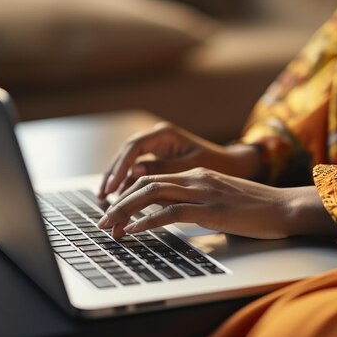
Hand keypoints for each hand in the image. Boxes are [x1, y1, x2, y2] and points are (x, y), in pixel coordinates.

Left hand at [97, 167, 336, 239]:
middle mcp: (196, 178)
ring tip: (107, 226)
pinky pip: (170, 212)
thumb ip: (200, 203)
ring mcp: (203, 191)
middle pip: (146, 184)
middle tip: (101, 221)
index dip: (130, 195)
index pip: (155, 180)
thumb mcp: (224, 200)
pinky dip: (146, 221)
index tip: (115, 212)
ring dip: (124, 211)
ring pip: (152, 195)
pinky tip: (132, 230)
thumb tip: (179, 216)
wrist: (286, 206)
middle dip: (119, 202)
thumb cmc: (258, 208)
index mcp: (199, 175)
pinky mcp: (210, 209)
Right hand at [98, 122, 261, 198]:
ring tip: (106, 201)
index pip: (134, 147)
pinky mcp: (159, 161)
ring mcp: (157, 149)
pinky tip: (121, 201)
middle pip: (126, 155)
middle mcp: (158, 138)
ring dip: (118, 182)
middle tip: (102, 196)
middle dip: (113, 175)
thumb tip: (134, 171)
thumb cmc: (218, 164)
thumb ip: (164, 169)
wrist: (234, 165)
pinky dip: (129, 185)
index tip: (111, 185)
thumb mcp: (191, 167)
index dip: (120, 166)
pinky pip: (138, 172)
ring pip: (130, 164)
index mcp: (166, 134)